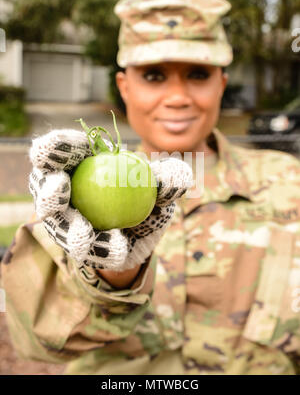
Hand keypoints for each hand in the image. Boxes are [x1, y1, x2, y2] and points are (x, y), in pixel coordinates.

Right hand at [29, 129, 192, 272]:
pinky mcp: (71, 244)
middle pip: (44, 183)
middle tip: (60, 187)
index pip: (65, 150)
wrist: (141, 236)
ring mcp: (63, 217)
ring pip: (56, 221)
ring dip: (68, 226)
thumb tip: (179, 175)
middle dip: (46, 184)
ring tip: (84, 233)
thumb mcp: (161, 191)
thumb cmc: (147, 201)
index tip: (63, 146)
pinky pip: (83, 248)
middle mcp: (64, 188)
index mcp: (82, 164)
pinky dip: (100, 248)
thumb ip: (168, 181)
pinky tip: (118, 248)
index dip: (58, 146)